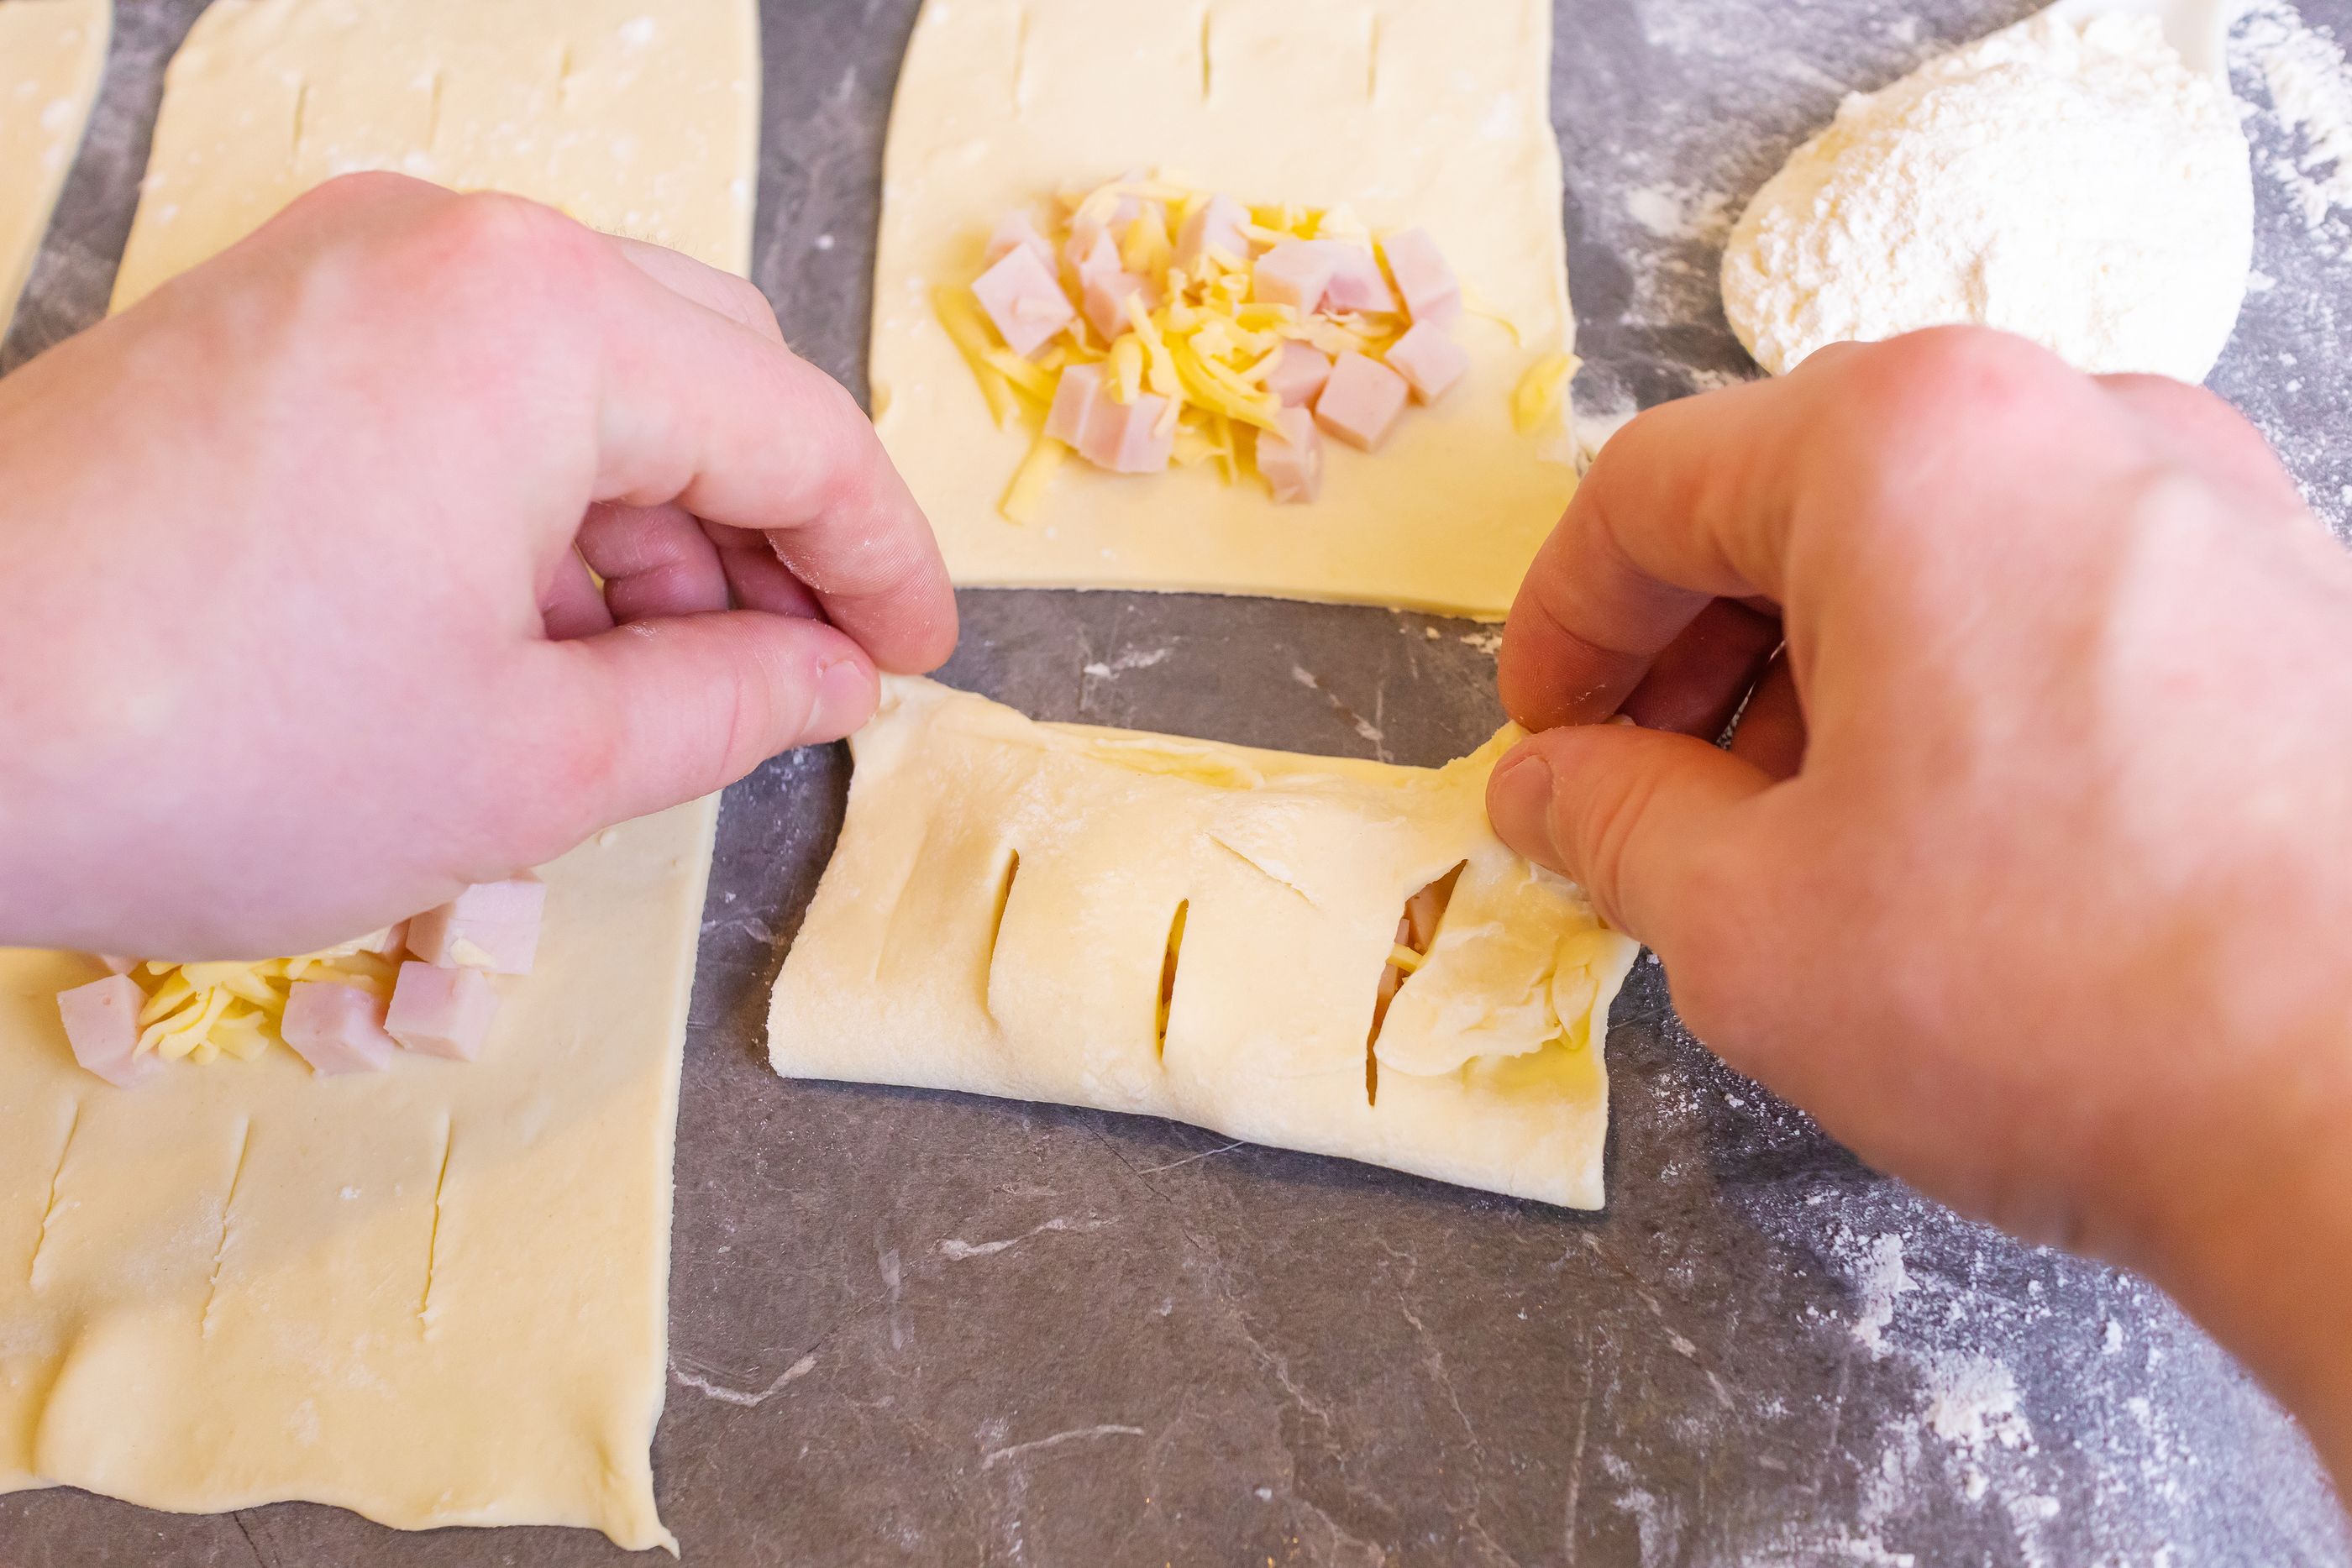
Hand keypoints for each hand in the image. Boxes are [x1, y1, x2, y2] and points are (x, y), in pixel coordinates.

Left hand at [0, 172, 954, 958]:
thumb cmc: (203, 748)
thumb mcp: (527, 765)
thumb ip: (724, 705)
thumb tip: (826, 682)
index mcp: (541, 323)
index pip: (796, 428)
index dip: (883, 561)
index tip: (916, 658)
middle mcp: (448, 244)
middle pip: (705, 364)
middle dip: (774, 528)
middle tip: (804, 672)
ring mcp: (340, 262)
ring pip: (589, 368)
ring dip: (656, 518)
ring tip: (658, 680)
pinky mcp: (266, 316)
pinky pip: (471, 376)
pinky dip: (541, 494)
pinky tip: (535, 625)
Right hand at [1486, 328, 2351, 1487]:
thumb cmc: (2061, 999)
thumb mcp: (1745, 924)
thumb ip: (1608, 821)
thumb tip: (1547, 786)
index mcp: (1909, 447)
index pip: (1650, 489)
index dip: (1561, 625)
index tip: (1544, 740)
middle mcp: (2077, 420)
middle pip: (1798, 496)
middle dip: (1692, 652)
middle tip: (1650, 800)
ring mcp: (2212, 499)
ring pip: (1938, 542)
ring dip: (1825, 671)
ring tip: (1804, 839)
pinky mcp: (2295, 597)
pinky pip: (2064, 592)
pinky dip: (1964, 682)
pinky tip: (1959, 837)